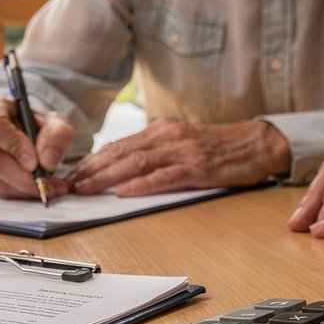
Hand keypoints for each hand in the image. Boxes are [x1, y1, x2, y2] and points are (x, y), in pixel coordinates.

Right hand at [0, 94, 74, 199]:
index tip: (34, 163)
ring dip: (23, 189)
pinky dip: (17, 194)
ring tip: (47, 187)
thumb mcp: (54, 122)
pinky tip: (32, 189)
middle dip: (24, 178)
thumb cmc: (35, 124)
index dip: (13, 146)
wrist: (23, 132)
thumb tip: (47, 161)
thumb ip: (57, 136)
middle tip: (49, 184)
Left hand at [63, 118, 289, 196]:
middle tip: (66, 185)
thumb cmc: (218, 148)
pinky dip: (143, 184)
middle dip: (89, 170)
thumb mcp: (180, 145)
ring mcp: (182, 150)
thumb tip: (120, 175)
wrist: (258, 143)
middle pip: (120, 153)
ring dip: (106, 177)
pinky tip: (125, 191)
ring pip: (136, 163)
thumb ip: (153, 155)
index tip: (69, 175)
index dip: (90, 161)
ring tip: (84, 188)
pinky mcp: (198, 166)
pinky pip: (166, 176)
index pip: (117, 147)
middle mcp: (167, 136)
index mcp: (159, 132)